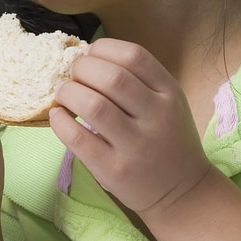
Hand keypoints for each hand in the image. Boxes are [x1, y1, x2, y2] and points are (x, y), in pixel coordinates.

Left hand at [49, 38, 210, 216]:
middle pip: (111, 77)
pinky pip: (78, 138)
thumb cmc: (166, 138)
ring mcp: (136, 146)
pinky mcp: (114, 170)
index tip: (89, 54)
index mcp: (169, 93)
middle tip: (73, 75)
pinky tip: (58, 116)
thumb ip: (136, 78)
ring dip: (68, 92)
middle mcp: (156, 117)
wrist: (182, 192)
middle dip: (81, 68)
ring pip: (93, 106)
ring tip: (63, 94)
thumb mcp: (166, 101)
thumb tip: (85, 56)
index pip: (134, 56)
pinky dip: (60, 122)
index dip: (103, 48)